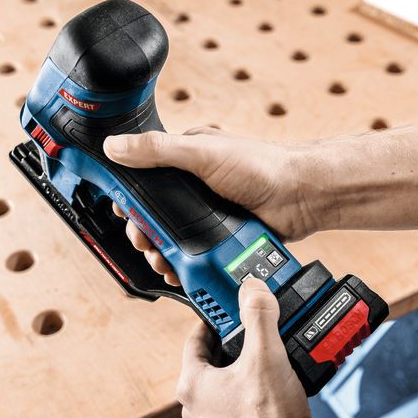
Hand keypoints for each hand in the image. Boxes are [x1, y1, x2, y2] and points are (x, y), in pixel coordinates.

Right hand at [104, 127, 320, 284]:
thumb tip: (115, 146)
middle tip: (144, 242)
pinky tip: (179, 272)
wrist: (301, 196)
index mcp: (185, 161)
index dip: (129, 197)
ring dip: (161, 253)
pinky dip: (184, 266)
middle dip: (144, 232)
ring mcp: (207, 215)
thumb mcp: (203, 153)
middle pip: (154, 215)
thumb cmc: (261, 165)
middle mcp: (194, 189)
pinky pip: (194, 255)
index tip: (121, 211)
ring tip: (162, 261)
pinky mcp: (221, 238)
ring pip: (172, 239)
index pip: (144, 179)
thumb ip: (157, 150)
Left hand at [176, 278, 358, 417]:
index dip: (215, 316)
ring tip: (274, 356)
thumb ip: (258, 316)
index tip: (231, 305)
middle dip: (237, 340)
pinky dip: (256, 387)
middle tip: (259, 328)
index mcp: (192, 383)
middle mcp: (196, 404)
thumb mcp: (266, 357)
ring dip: (249, 364)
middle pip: (214, 357)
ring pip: (228, 379)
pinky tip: (278, 385)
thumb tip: (252, 289)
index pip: (196, 336)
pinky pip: (240, 399)